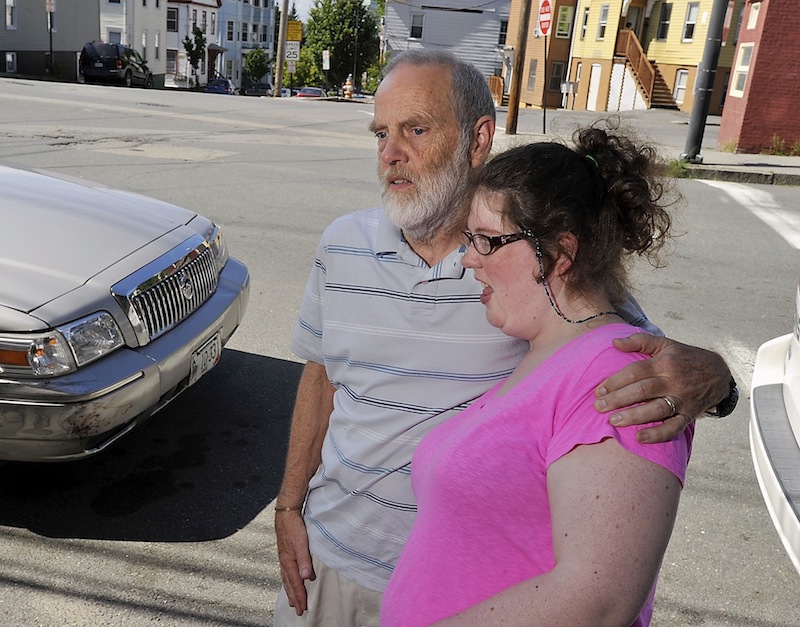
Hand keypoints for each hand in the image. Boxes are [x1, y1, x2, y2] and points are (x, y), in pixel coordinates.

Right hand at [275, 509, 314, 615]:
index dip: (300, 596)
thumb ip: (304, 560)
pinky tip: (289, 581)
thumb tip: (306, 577)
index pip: (295, 583)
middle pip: (289, 584)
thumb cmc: (294, 527)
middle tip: (298, 611)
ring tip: (292, 601)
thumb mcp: (301, 543)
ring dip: (290, 591)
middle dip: (294, 598)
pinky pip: (285, 572)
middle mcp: (284, 562)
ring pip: (286, 579)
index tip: (303, 607)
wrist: (285, 514)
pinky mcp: (284, 553)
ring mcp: (283, 558)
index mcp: (288, 561)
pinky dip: (287, 581)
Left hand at [594, 333, 731, 442]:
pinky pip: (674, 427)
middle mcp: (673, 381)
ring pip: (656, 409)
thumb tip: (614, 343)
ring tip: (613, 421)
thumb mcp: (665, 344)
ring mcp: (682, 399)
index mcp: (664, 363)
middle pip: (642, 390)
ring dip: (634, 416)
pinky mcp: (689, 414)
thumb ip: (639, 341)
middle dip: (618, 399)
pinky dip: (658, 434)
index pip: (635, 371)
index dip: (615, 381)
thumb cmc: (685, 357)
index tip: (599, 391)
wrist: (720, 373)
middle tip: (598, 407)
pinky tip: (640, 438)